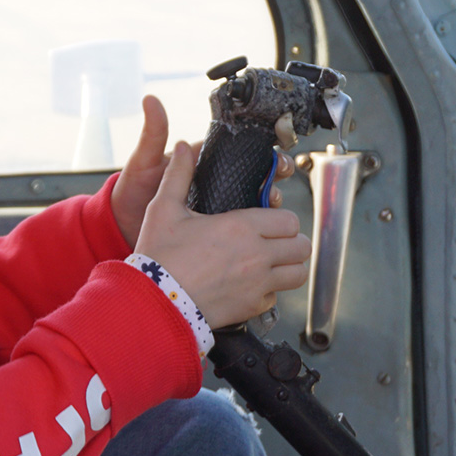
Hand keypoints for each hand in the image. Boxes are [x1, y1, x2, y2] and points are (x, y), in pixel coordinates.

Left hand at [110, 98, 297, 245]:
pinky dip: (256, 226)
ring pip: (251, 200)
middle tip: (280, 174)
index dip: (259, 151)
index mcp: (199, 162)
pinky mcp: (214, 229)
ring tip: (274, 200)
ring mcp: (214, 206)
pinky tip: (266, 228)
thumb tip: (151, 100)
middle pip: (252, 174)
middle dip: (272, 174)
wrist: (122, 227)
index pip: (236, 151)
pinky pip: (240, 226)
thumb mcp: (143, 162)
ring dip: (268, 199)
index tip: (274, 154)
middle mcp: (211, 182)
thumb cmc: (131, 191)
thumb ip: (153, 134)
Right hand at [132, 142, 310, 327]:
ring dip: (288, 266)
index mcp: (241, 227)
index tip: (267, 220)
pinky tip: (248, 283)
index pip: (289, 220)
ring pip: (298, 273)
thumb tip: (184, 147)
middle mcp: (257, 256)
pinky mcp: (252, 307)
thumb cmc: (159, 256)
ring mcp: (258, 284)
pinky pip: (276, 297)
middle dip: (290, 241)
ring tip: (270, 262)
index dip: (280, 218)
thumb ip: (178, 175)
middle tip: (273, 240)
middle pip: (302, 246)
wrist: (154, 302)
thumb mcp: (164, 209)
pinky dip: (268, 290)